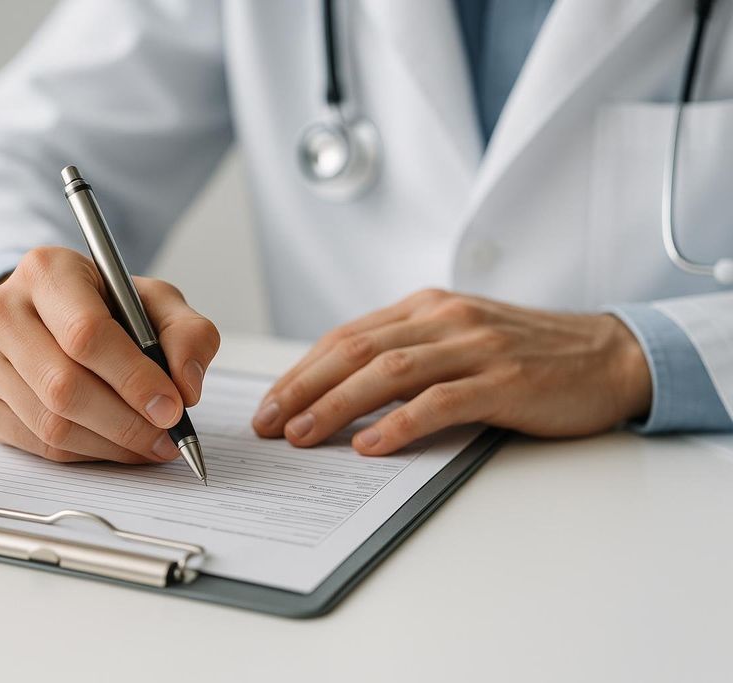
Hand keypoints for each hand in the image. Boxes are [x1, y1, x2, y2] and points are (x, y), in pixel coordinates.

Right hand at [0, 247, 220, 463]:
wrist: (48, 315)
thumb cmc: (107, 307)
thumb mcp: (156, 303)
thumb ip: (187, 334)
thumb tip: (186, 387)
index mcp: (47, 271)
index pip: (86, 333)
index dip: (133, 377)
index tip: (172, 406)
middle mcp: (2, 310)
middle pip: (64, 385)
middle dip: (126, 422)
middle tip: (168, 438)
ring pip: (51, 424)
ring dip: (111, 445)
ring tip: (151, 445)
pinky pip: (38, 445)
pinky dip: (87, 454)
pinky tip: (117, 446)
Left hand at [252, 289, 650, 454]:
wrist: (608, 354)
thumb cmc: (526, 353)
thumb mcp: (457, 338)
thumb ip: (406, 353)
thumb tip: (340, 391)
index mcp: (425, 307)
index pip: (346, 336)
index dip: (301, 371)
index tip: (270, 403)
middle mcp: (444, 318)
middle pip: (355, 350)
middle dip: (303, 388)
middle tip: (269, 423)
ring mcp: (475, 346)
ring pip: (388, 372)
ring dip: (337, 405)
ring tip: (303, 435)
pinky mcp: (504, 379)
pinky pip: (440, 400)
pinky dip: (401, 423)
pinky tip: (371, 446)